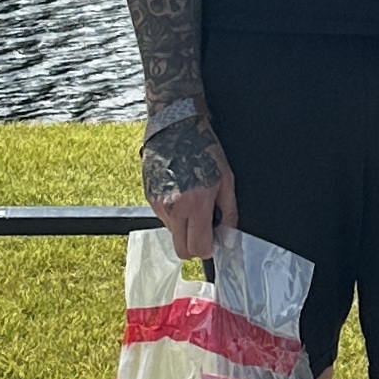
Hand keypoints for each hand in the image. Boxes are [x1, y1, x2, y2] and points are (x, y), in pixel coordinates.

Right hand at [142, 105, 237, 259]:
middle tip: (204, 230)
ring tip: (192, 202)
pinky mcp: (149, 198)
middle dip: (194, 245)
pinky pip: (164, 219)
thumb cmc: (203, 149)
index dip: (209, 249)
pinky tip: (181, 194)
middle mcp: (174, 208)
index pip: (198, 248)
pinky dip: (174, 214)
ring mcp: (158, 204)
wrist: (176, 128)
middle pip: (181, 250)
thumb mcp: (227, 180)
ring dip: (184, 227)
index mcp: (195, 203)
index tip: (214, 241)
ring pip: (172, 234)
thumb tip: (229, 237)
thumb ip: (229, 212)